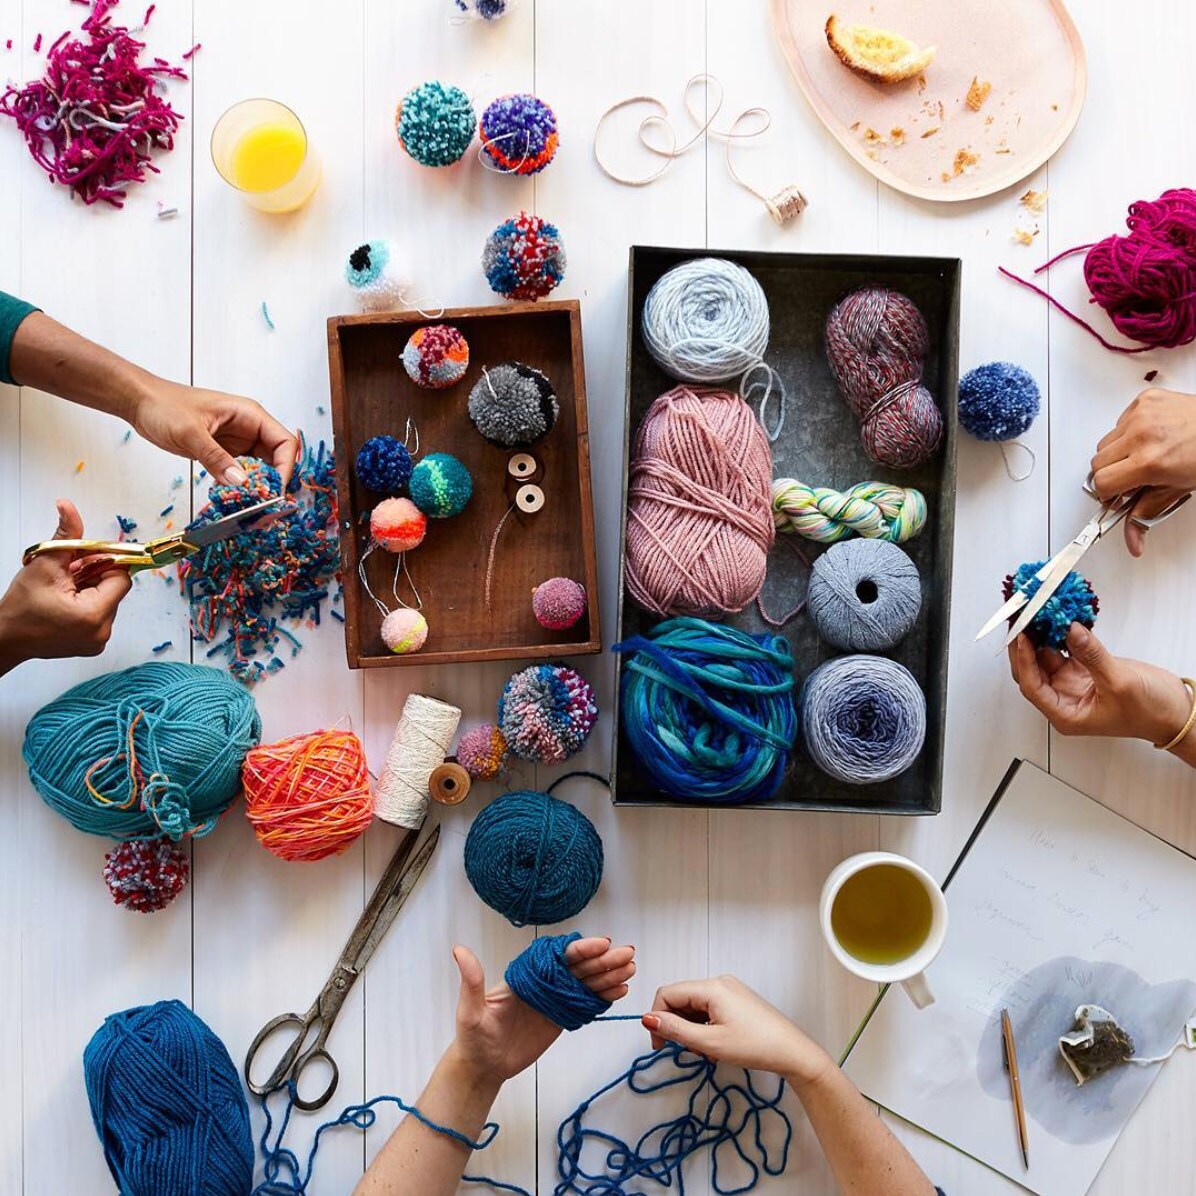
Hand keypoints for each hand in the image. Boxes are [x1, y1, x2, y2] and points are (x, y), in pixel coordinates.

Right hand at [0, 500, 131, 674]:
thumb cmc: (20, 607)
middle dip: (94, 574)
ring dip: (90, 588)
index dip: (104, 563)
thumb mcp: (45, 564)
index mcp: (93, 614)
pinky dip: (88, 603)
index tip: (85, 558)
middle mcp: (102, 632)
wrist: (6, 637)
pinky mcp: (93, 644)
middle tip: (69, 571)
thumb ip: (67, 534)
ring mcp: (98, 641)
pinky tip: (66, 601)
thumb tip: (68, 508)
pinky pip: (101, 614)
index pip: (120, 578)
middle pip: (114, 589)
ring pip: (108, 600)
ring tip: (64, 588)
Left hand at [129, 379, 298, 489]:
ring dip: (259, 486)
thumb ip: (216, 458)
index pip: (284, 442)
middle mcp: (249, 428)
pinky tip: (236, 497)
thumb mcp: (190, 432)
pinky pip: (242, 472)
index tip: (276, 489)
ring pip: (261, 467)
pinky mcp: (225, 452)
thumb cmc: (164, 405)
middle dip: (275, 481)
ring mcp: (238, 441)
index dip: (286, 467)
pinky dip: (242, 486)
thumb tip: (241, 482)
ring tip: (254, 505)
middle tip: (267, 503)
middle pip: (278, 457)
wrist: (140, 402)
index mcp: (249, 414)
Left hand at [449, 938, 635, 1087]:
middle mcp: (543, 982)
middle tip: (628, 955)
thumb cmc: (473, 1038)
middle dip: (603, 960)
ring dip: (608, 975)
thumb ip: (471, 981)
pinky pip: (584, 1002)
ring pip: (585, 982)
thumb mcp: (469, 1011)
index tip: (602, 944)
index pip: (557, 956)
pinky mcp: (561, 1016)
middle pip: (577, 966)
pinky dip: (603, 996)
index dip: (581, 950)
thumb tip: (459, 949)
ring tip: (631, 970)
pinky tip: (620, 991)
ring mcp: (553, 998)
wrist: (482, 1067)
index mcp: (526, 975)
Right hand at [643, 974, 832, 1087]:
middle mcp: (719, 982)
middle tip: (686, 1052)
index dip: (657, 1018)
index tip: (660, 1045)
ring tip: (705, 1052)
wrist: (793, 1052)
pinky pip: (708, 1009)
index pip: (667, 994)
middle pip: (680, 999)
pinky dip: (704, 1027)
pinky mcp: (736, 1001)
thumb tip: (646, 1018)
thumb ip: (676, 1029)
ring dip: (691, 1029)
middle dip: (677, 1026)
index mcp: (711, 987)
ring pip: (694, 1006)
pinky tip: (714, 1046)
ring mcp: (729, 990)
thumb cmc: (755, 1046)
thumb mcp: (710, 1042)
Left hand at [1009, 624, 1190, 742]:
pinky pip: (1066, 650)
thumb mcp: (1118, 682)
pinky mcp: (1085, 671)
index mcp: (1065, 714)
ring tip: (1037, 614)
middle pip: (1033, 670)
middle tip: (1022, 620)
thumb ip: (1091, 654)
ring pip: (1046, 657)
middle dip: (1025, 646)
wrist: (1176, 712)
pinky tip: (1058, 620)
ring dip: (1042, 636)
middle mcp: (1064, 700)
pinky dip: (1061, 635)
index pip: (1032, 685)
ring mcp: (1073, 684)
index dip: (1024, 660)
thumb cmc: (1151, 713)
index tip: (1022, 637)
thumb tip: (1070, 630)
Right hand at [1091, 387, 1195, 555]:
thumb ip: (1146, 516)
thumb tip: (1132, 542)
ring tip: (1143, 454)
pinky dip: (1129, 431)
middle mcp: (1141, 435)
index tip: (1116, 494)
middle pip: (1097, 462)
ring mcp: (1141, 414)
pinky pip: (1119, 421)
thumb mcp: (1178, 490)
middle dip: (1110, 473)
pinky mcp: (1144, 399)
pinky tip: (1149, 435)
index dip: (1107, 492)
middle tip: (1132, 476)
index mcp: (1149, 462)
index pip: (1101, 482)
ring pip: (1105, 442)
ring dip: (1117, 452)